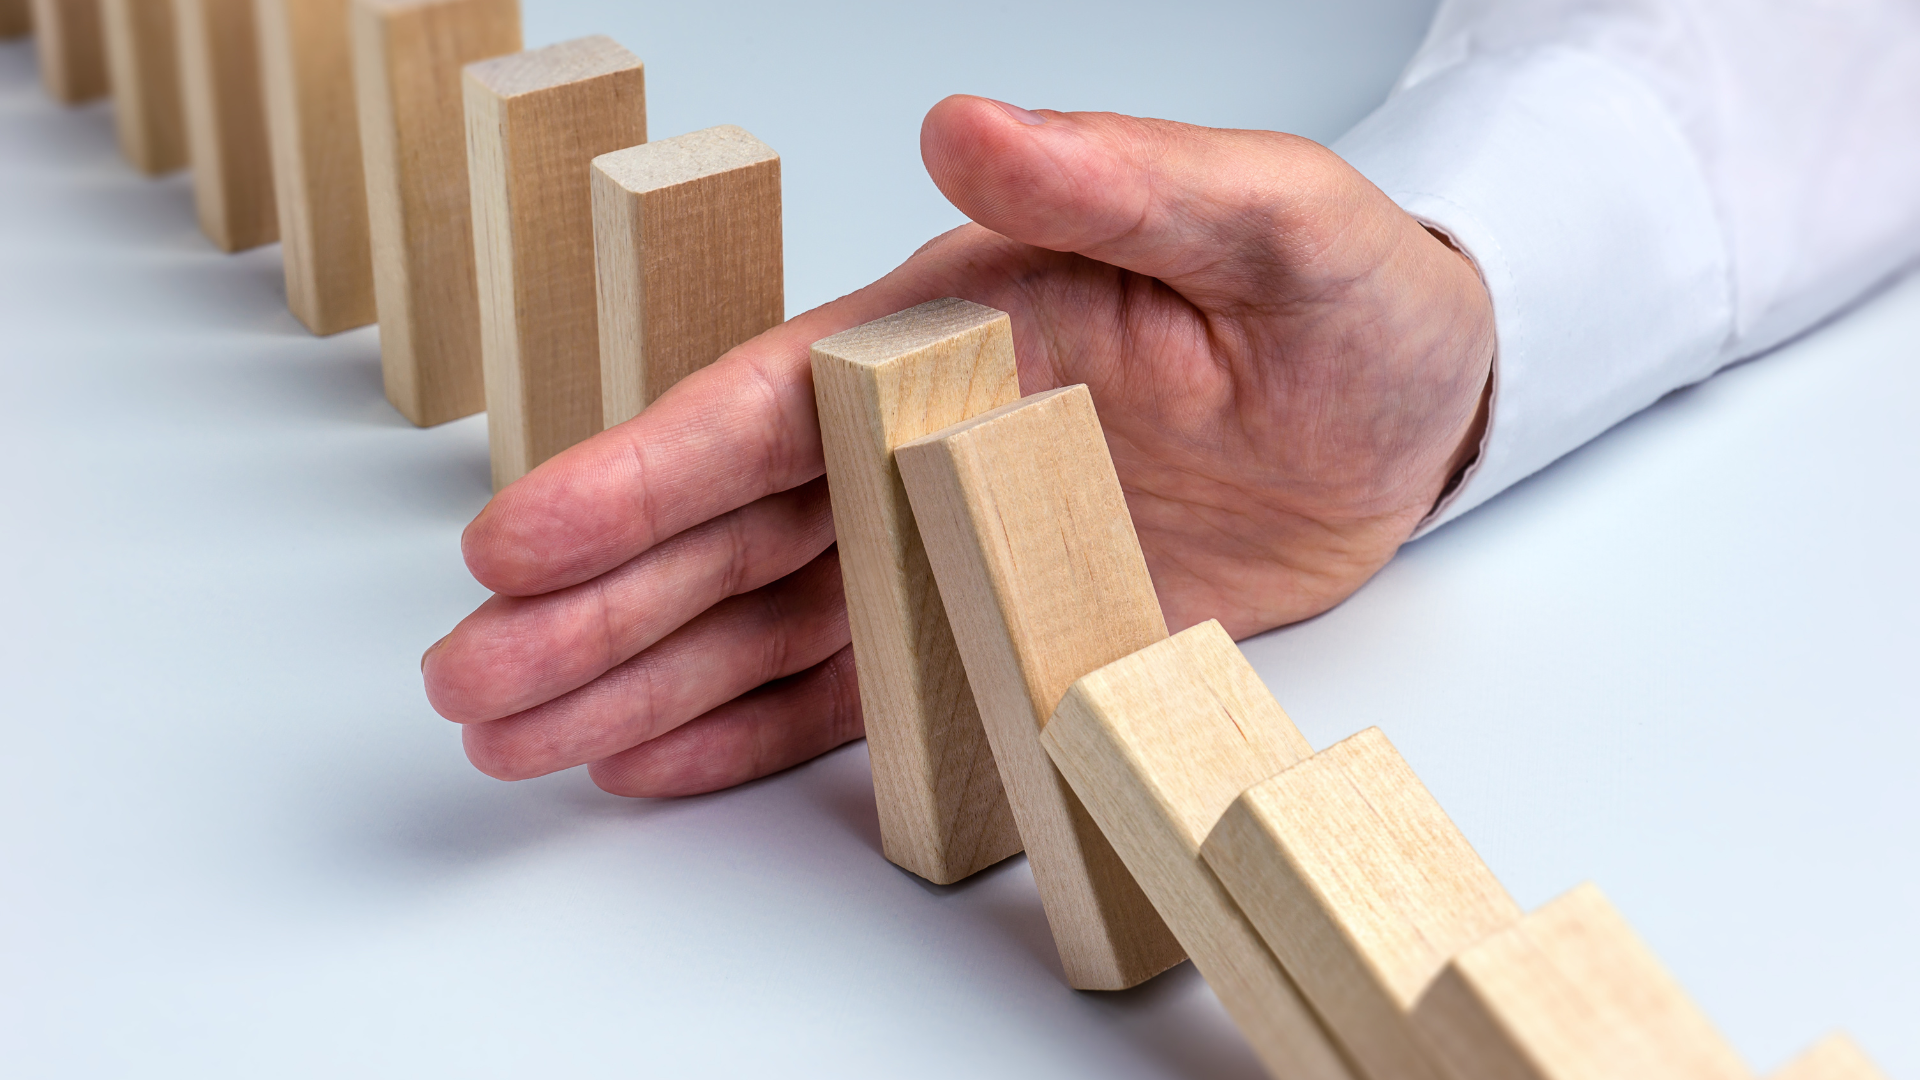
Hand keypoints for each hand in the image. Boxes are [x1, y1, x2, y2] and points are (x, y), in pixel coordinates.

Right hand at [422, 96, 1494, 797]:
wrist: (1417, 414)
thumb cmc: (1349, 304)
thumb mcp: (1265, 219)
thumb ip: (1118, 182)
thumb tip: (968, 127)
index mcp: (954, 330)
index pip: (765, 409)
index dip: (636, 479)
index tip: (518, 543)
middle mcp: (925, 438)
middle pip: (728, 532)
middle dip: (593, 606)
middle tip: (468, 681)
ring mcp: (955, 542)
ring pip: (763, 619)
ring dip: (640, 677)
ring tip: (519, 737)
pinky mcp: (1004, 626)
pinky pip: (858, 689)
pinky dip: (755, 727)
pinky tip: (655, 758)